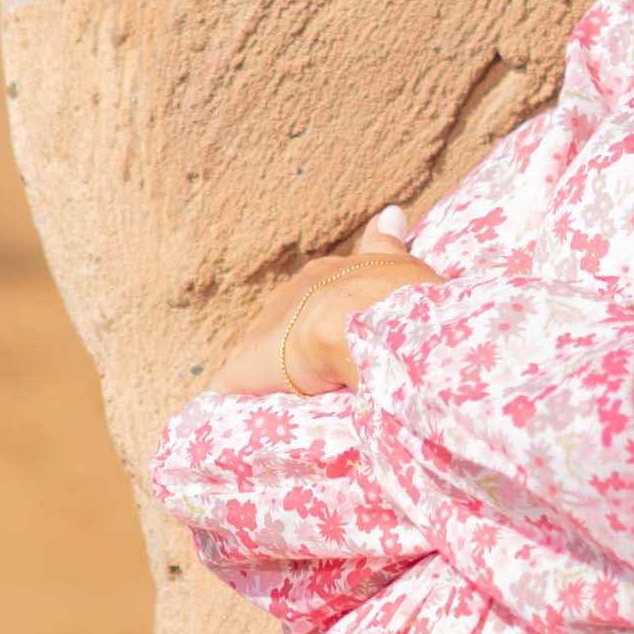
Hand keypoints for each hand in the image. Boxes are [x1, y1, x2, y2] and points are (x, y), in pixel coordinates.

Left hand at [211, 242, 432, 398]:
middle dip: (296, 349)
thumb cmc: (392, 295)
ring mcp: (266, 328)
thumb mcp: (398, 266)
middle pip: (286, 324)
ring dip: (272, 376)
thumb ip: (387, 246)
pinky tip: (242, 420)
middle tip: (320, 382)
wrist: (365, 316)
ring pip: (263, 353)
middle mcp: (289, 294)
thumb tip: (392, 213)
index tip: (334, 342)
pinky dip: (239, 401)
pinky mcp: (248, 364)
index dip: (323, 321)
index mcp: (324, 275)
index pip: (316, 297)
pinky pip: (235, 385)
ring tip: (289, 406)